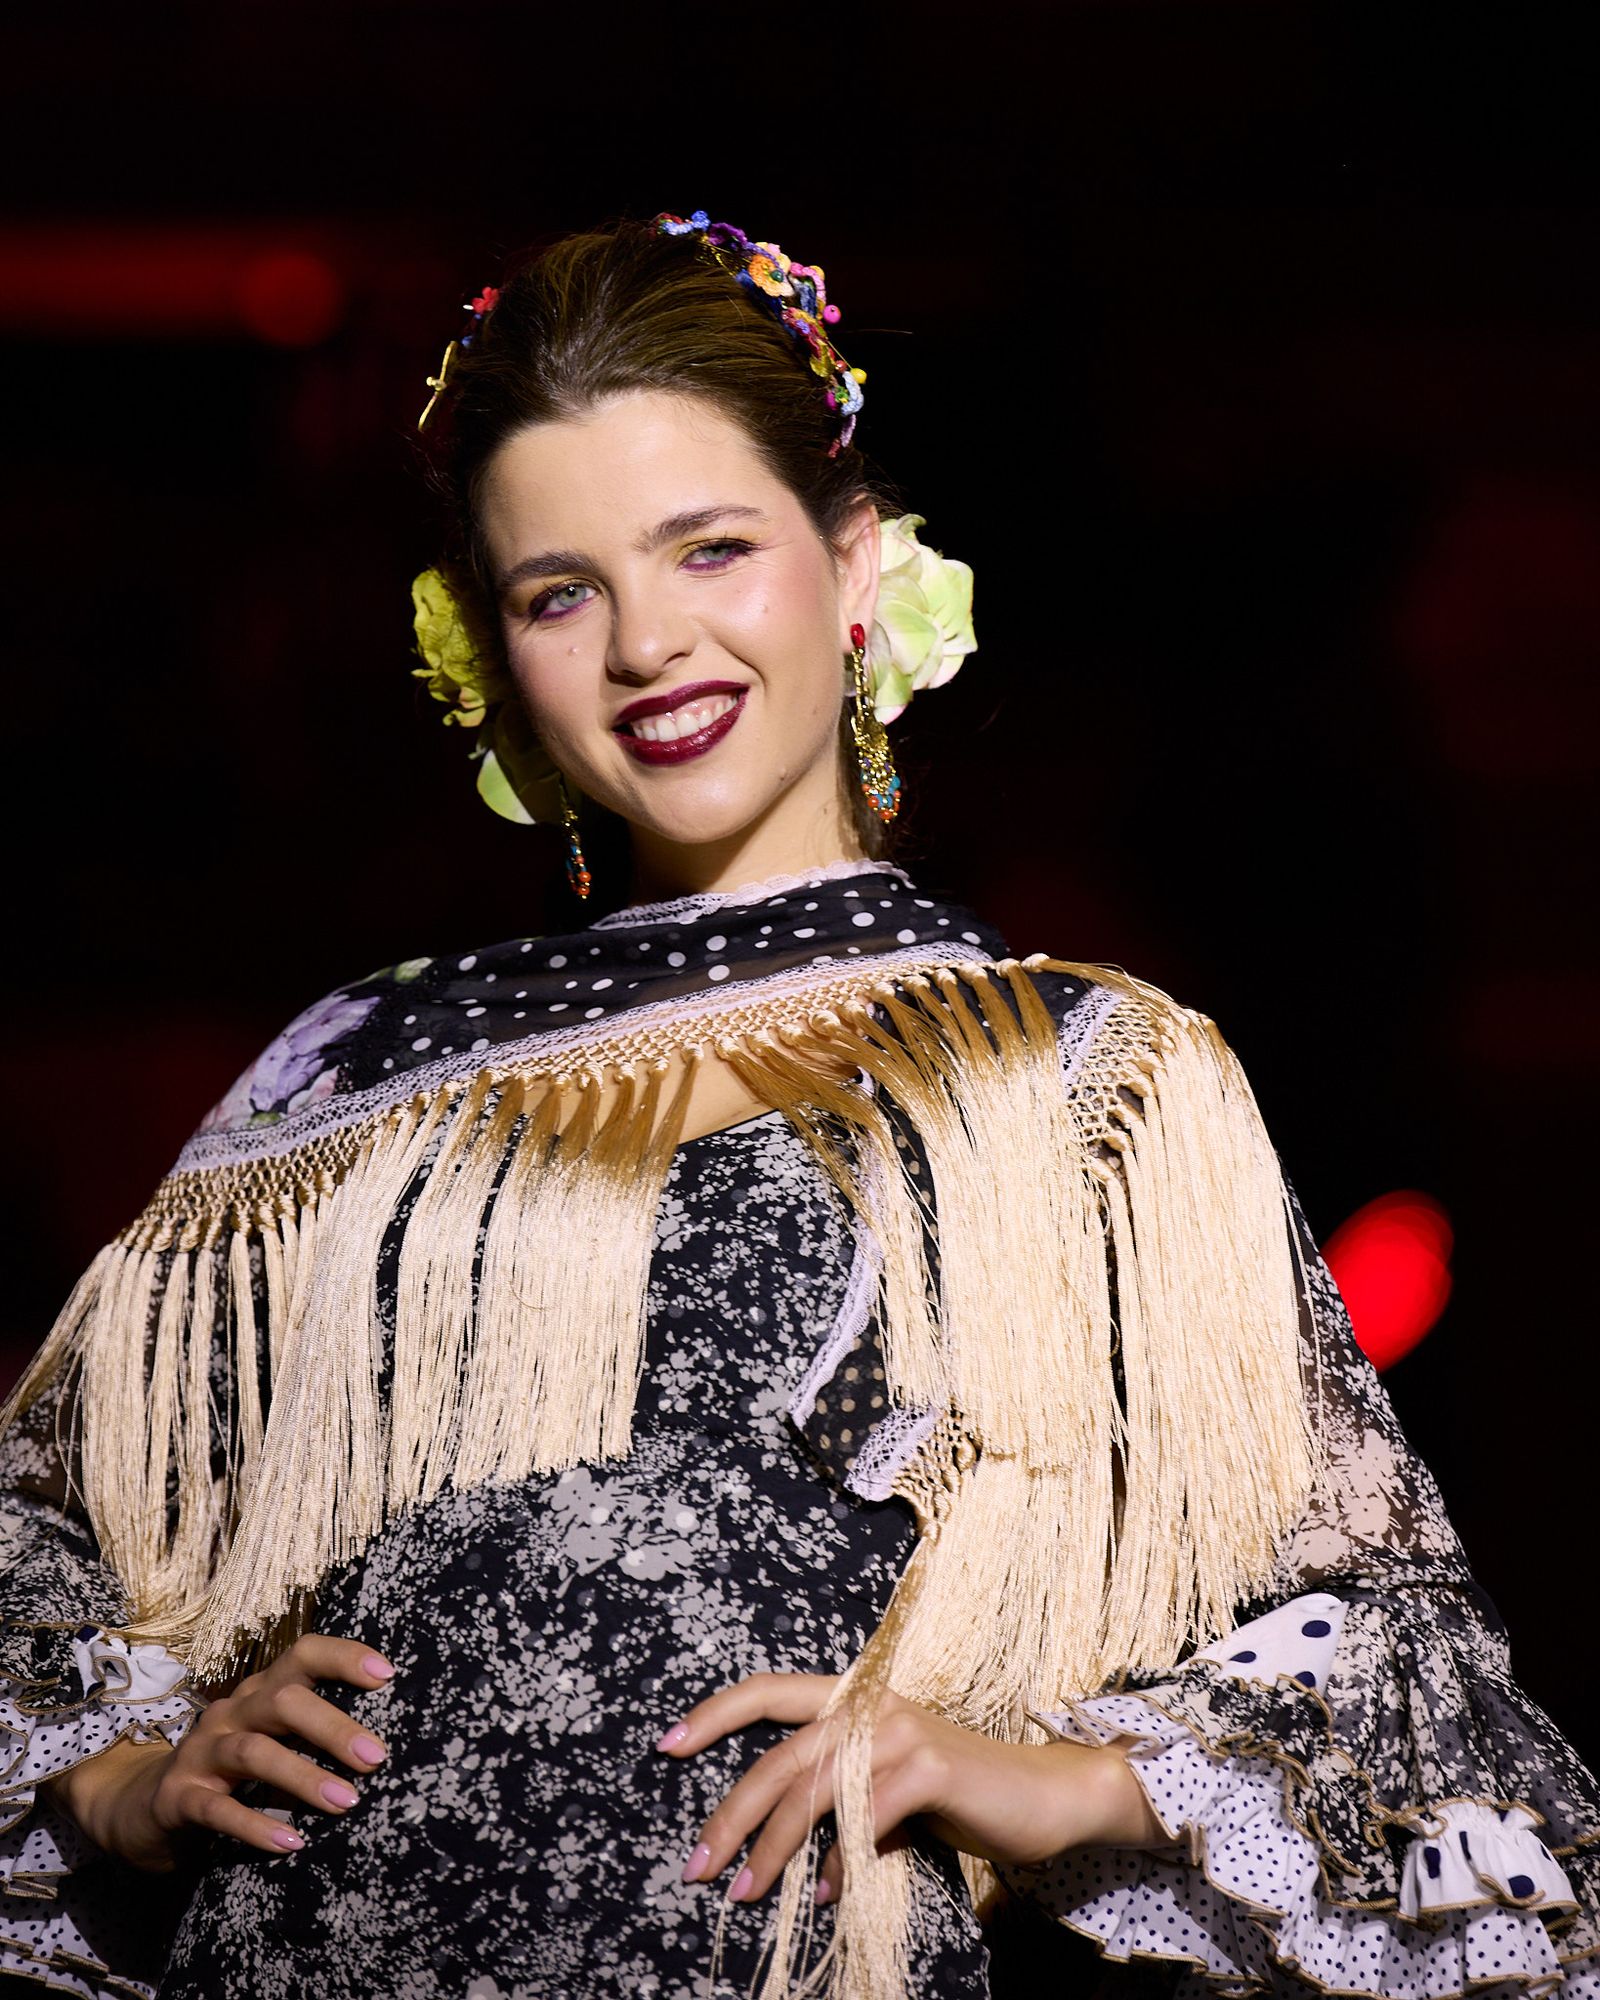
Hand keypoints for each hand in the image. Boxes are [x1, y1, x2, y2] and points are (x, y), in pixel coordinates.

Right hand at [43, 1632, 393, 1872]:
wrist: (144, 1809)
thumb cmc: (230, 1773)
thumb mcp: (272, 1743)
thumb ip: (313, 1735)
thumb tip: (384, 1746)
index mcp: (260, 1692)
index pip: (301, 1655)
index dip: (342, 1657)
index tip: (387, 1674)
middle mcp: (231, 1713)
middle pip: (283, 1701)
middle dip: (333, 1727)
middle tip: (377, 1758)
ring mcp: (200, 1753)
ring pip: (253, 1751)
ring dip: (303, 1776)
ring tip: (346, 1802)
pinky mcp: (178, 1798)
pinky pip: (217, 1809)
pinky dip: (256, 1825)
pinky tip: (292, 1841)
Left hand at [658, 1671, 1166, 1907]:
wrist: (1046, 1795)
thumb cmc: (961, 1798)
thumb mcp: (887, 1798)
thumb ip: (839, 1811)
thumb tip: (788, 1863)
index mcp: (855, 1700)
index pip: (771, 1690)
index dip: (716, 1712)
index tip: (666, 1745)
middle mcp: (872, 1704)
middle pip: (779, 1754)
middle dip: (729, 1813)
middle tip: (696, 1864)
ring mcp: (901, 1731)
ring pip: (812, 1789)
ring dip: (770, 1847)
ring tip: (743, 1892)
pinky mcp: (930, 1767)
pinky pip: (864, 1818)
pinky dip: (839, 1860)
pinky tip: (828, 1894)